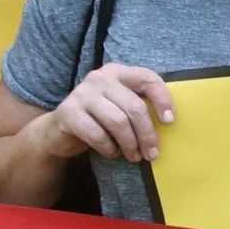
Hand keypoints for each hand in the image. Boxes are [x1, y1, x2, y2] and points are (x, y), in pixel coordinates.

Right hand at [44, 65, 174, 162]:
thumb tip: (169, 123)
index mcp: (118, 72)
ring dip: (130, 144)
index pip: (147, 78)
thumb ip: (141, 105)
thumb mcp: (121, 105)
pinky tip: (112, 152)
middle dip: (147, 134)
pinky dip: (109, 148)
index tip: (169, 121)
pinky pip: (97, 134)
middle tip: (152, 153)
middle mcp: (99, 78)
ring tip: (134, 156)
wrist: (60, 129)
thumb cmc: (101, 118)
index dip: (163, 100)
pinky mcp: (68, 113)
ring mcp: (81, 94)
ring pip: (118, 122)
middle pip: (135, 107)